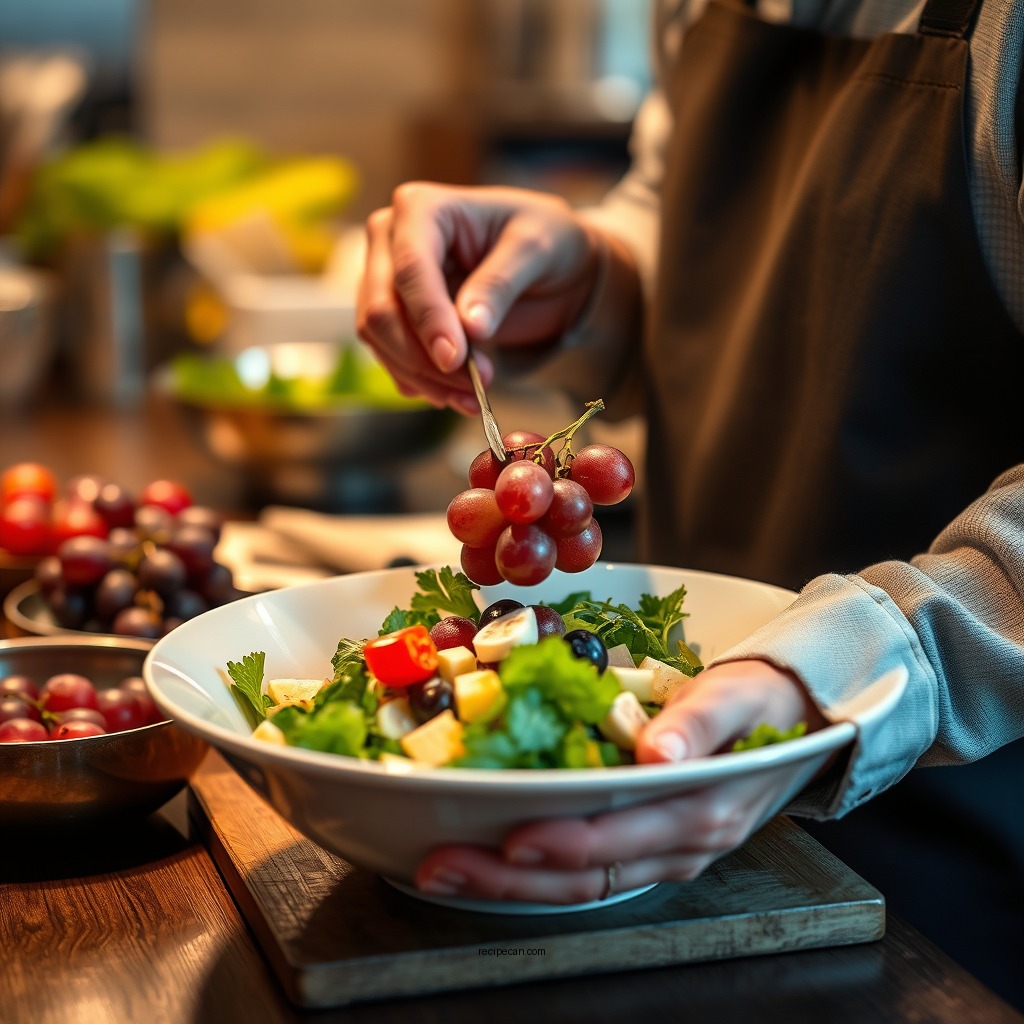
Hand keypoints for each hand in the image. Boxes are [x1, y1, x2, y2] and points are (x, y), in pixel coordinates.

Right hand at [356, 182, 601, 413]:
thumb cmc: (545, 240)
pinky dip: (422, 382)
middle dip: (424, 358)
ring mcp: (386, 280)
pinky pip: (392, 357)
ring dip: (423, 378)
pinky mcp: (395, 317)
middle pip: (382, 310)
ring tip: (473, 397)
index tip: (455, 360)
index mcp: (422, 208)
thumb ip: (500, 283)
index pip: (411, 270)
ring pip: (381, 340)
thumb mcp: (537, 249)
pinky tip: (458, 394)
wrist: (551, 266)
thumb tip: (470, 327)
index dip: (429, 320)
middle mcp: (391, 240)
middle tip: (474, 387)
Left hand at [414, 660, 829, 903]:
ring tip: (445, 869)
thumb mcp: (737, 697)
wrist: (794, 724)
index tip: (509, 838)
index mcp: (702, 808)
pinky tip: (490, 855)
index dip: (563, 842)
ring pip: (582, 883)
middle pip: (587, 874)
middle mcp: (681, 844)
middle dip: (508, 875)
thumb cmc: (760, 705)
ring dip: (510, 880)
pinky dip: (537, 869)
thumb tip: (658, 753)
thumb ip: (699, 723)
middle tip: (439, 867)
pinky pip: (590, 871)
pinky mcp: (650, 846)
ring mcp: (664, 853)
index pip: (620, 837)